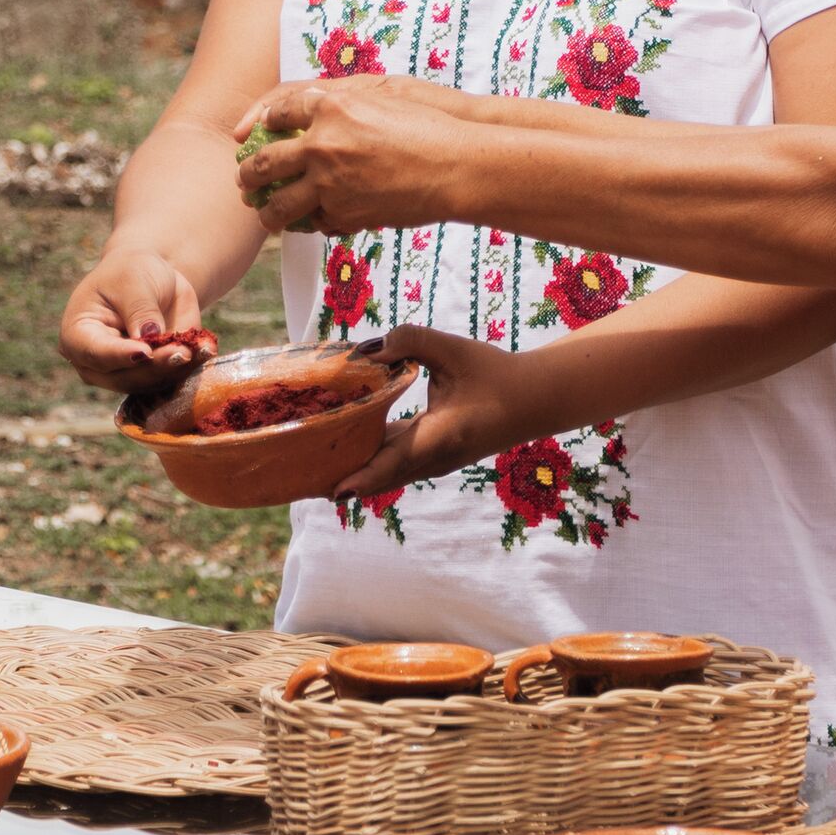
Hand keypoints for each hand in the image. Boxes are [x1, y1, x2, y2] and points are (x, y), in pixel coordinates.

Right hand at [57, 247, 213, 389]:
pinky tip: (206, 351)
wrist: (151, 279)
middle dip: (155, 366)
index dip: (119, 355)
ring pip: (149, 384)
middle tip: (182, 352)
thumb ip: (139, 308)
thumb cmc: (132, 272)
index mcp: (77, 334)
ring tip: (200, 349)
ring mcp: (123, 375)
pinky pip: (169, 380)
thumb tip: (148, 337)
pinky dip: (189, 368)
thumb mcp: (133, 279)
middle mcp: (96, 364)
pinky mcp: (150, 378)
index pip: (95, 352)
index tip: (144, 351)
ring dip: (176, 370)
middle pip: (123, 377)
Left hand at [231, 78, 494, 236]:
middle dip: (248, 174)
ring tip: (265, 214)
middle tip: (243, 180)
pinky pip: (314, 222)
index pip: (277, 110)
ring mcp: (330, 183)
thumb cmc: (427, 124)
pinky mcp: (344, 215)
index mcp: (329, 107)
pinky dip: (309, 223)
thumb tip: (309, 103)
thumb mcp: (382, 94)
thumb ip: (340, 99)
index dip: (259, 121)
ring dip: (267, 212)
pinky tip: (309, 223)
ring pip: (279, 205)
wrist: (456, 167)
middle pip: (264, 162)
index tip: (251, 132)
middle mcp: (321, 144)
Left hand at [321, 328, 566, 500]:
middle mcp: (434, 458)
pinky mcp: (436, 457)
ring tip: (313, 468)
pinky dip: (371, 459)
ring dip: (355, 471)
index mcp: (439, 437)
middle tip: (301, 479)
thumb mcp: (452, 350)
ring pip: (387, 472)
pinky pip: (396, 463)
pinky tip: (347, 446)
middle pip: (380, 475)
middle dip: (343, 478)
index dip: (363, 477)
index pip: (394, 462)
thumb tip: (366, 351)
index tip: (335, 492)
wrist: (534, 399)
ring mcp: (435, 463)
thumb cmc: (495, 373)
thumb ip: (409, 341)